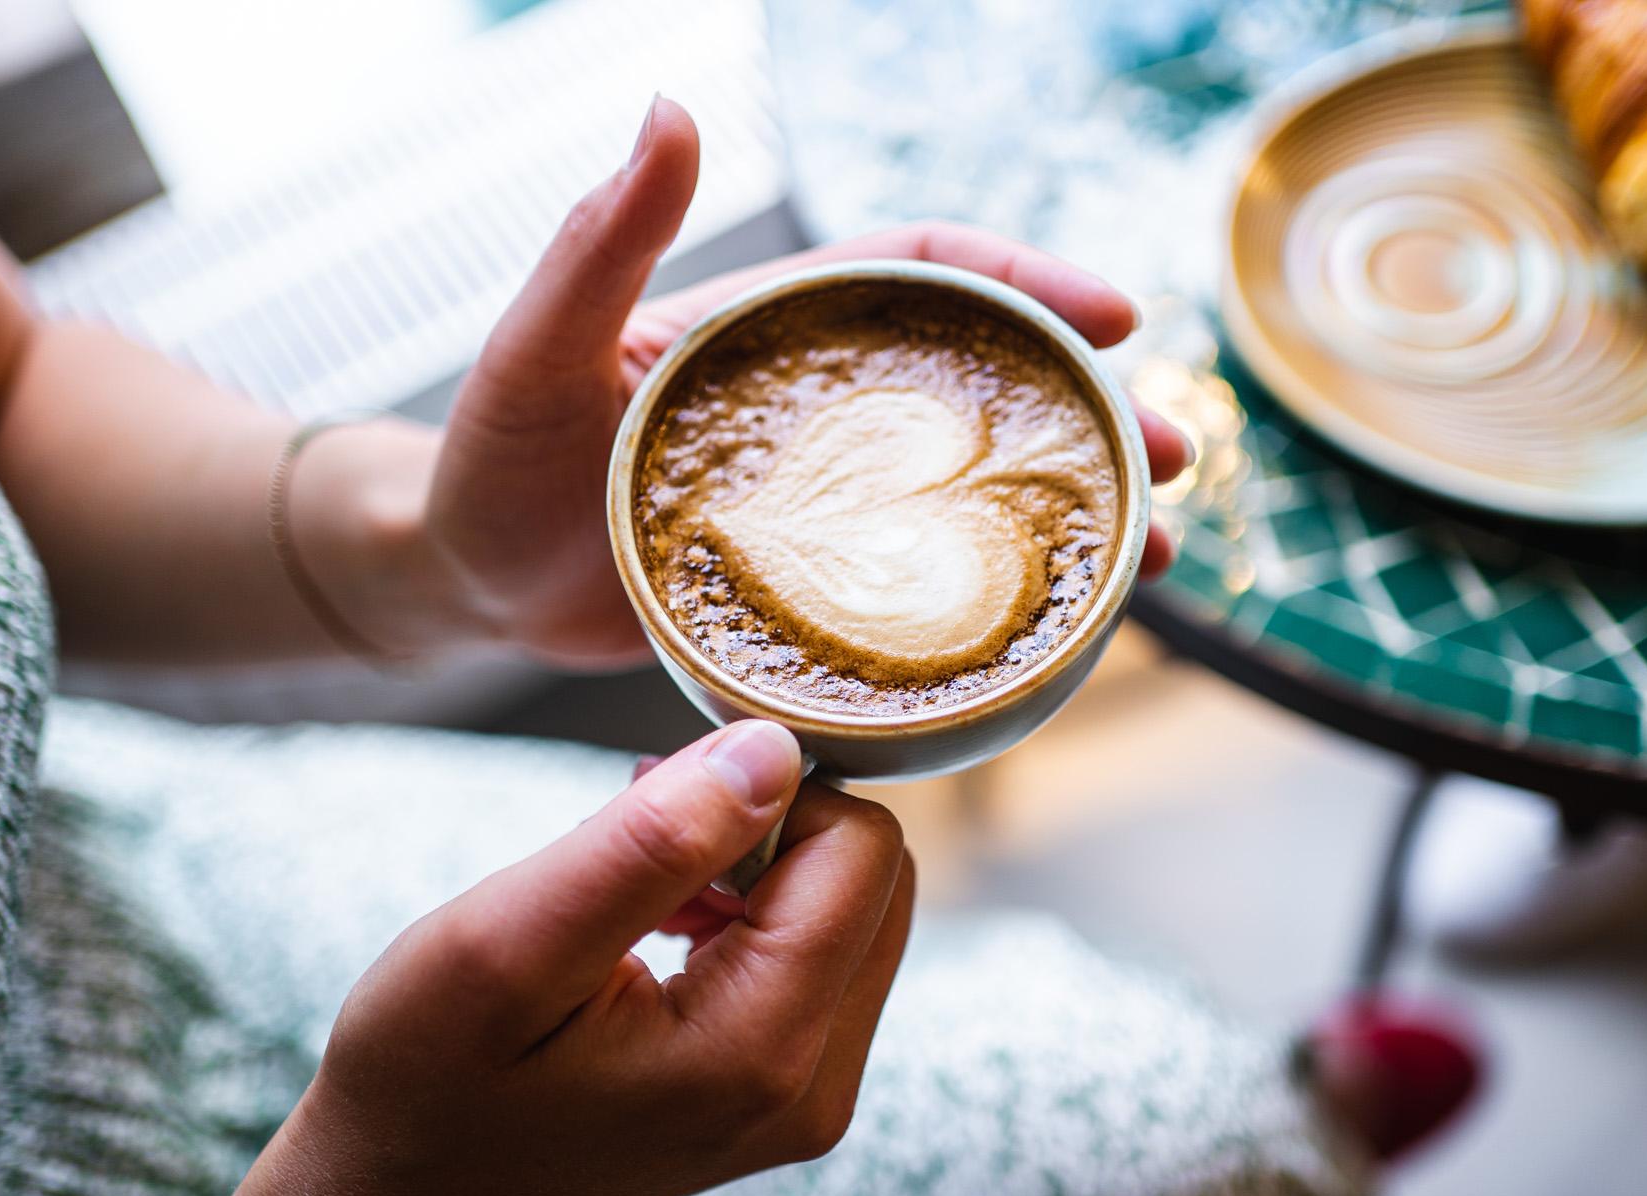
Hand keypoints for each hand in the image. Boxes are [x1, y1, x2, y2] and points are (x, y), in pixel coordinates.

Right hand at [106, 722, 913, 1195]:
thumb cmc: (425, 1077)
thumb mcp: (510, 941)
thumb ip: (652, 842)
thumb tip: (775, 750)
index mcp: (762, 1052)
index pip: (863, 851)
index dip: (767, 790)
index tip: (653, 803)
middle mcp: (815, 1089)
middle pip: (877, 879)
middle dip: (770, 827)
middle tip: (638, 838)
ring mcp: (808, 1101)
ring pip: (855, 911)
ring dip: (758, 869)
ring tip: (637, 894)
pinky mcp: (787, 1093)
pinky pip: (820, 957)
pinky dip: (752, 916)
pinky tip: (657, 932)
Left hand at [426, 96, 1190, 667]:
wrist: (469, 584)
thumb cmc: (492, 459)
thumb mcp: (541, 347)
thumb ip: (602, 239)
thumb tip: (665, 106)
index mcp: (781, 326)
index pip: (927, 275)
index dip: (1030, 283)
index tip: (1121, 313)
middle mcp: (823, 405)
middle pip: (990, 388)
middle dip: (1095, 413)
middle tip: (1178, 460)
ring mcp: (830, 499)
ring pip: (980, 492)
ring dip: (1077, 519)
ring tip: (1157, 563)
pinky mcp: (823, 587)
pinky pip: (935, 582)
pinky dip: (1007, 601)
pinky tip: (1061, 637)